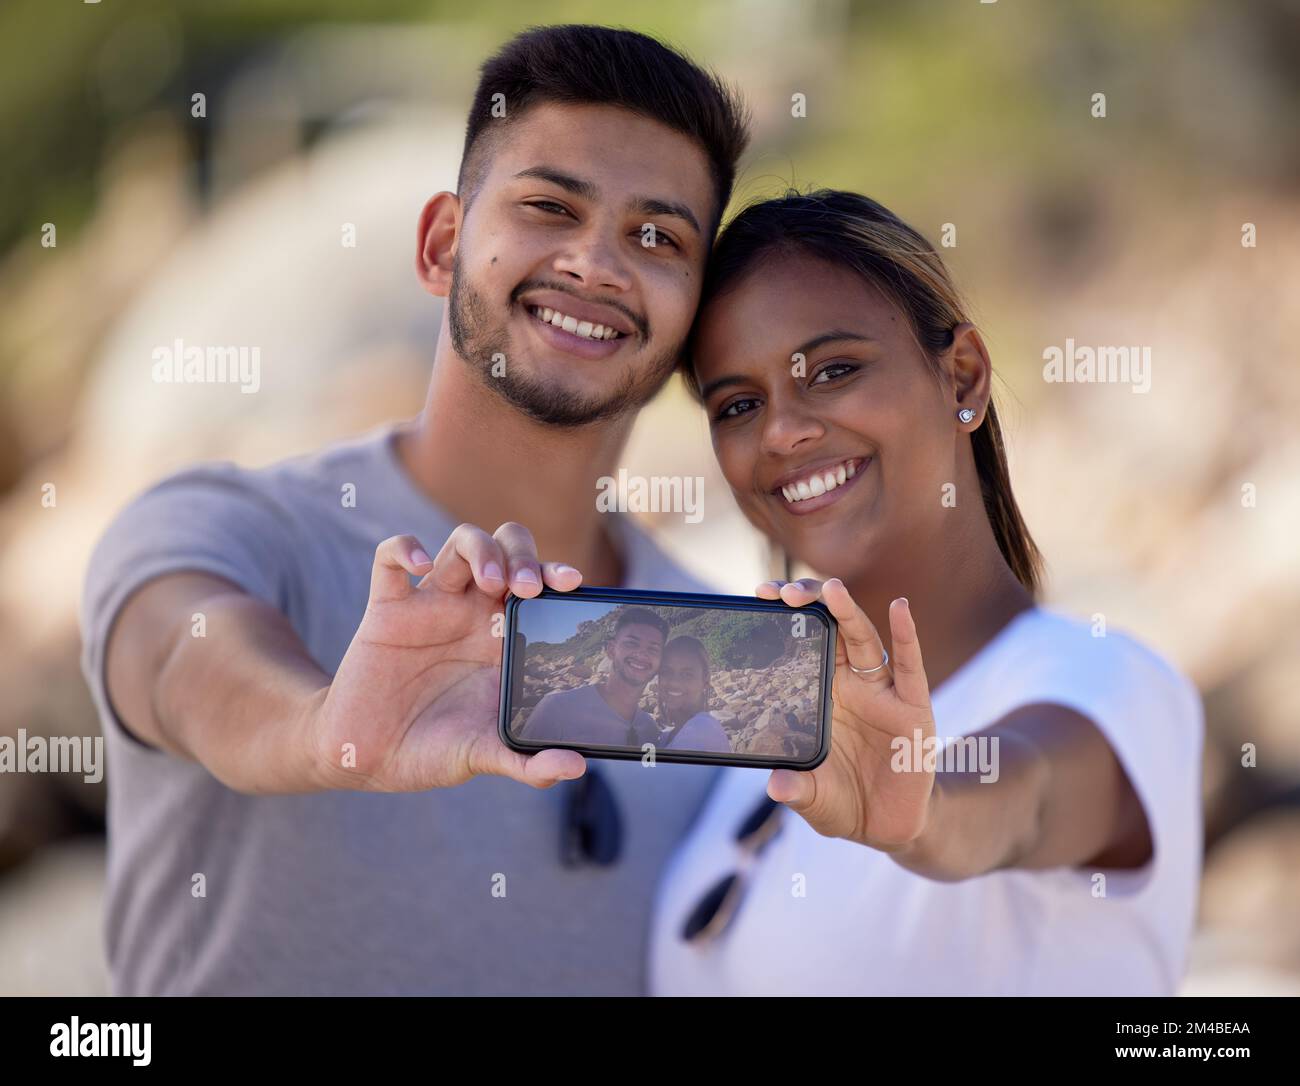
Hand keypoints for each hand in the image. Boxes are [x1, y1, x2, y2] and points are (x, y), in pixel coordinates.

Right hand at [306, 522, 586, 791]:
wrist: (369, 759)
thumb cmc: (433, 750)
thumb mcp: (484, 755)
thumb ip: (529, 763)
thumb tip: (577, 768)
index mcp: (503, 636)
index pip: (539, 583)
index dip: (556, 573)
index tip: (572, 584)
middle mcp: (471, 611)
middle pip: (506, 548)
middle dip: (522, 554)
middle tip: (527, 587)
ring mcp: (430, 605)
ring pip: (461, 542)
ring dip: (481, 549)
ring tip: (491, 580)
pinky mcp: (386, 609)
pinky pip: (390, 558)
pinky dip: (405, 549)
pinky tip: (420, 566)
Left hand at [757, 577, 936, 850]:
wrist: (888, 826)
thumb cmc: (843, 803)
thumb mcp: (814, 799)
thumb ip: (797, 790)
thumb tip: (775, 785)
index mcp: (821, 696)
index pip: (800, 644)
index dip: (784, 620)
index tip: (759, 597)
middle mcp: (850, 686)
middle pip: (830, 630)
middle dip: (809, 604)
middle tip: (783, 592)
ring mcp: (882, 693)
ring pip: (864, 640)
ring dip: (848, 612)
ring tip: (832, 590)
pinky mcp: (913, 707)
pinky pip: (909, 665)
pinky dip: (906, 635)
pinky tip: (900, 608)